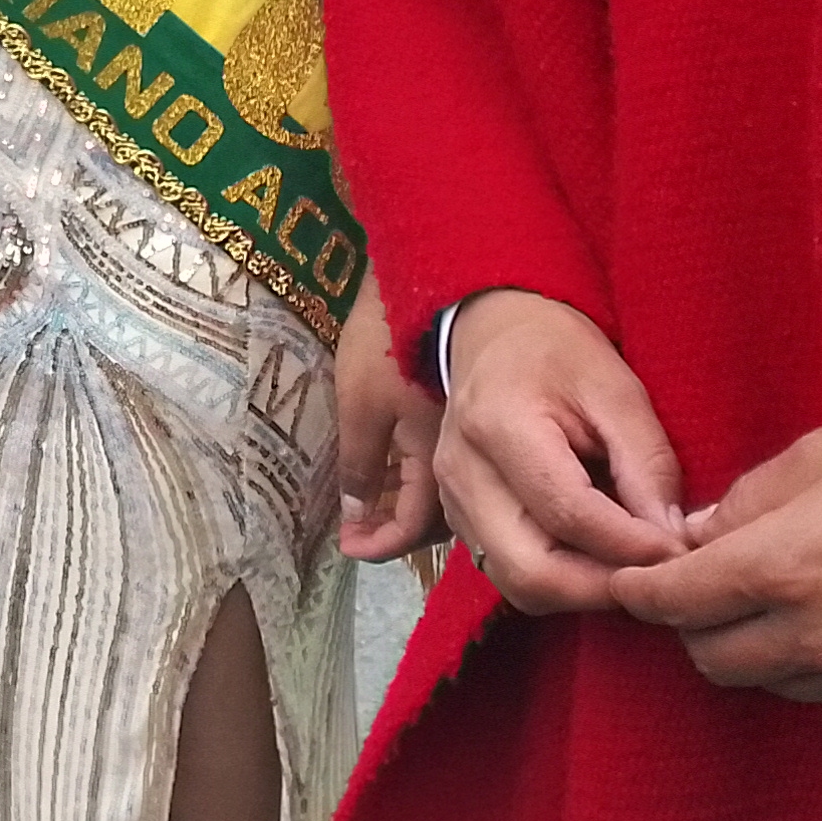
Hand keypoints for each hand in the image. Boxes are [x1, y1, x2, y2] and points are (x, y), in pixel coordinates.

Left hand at [335, 274, 444, 560]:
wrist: (435, 273)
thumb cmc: (388, 338)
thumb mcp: (361, 402)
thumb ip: (361, 463)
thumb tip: (355, 514)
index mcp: (436, 457)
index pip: (415, 527)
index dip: (381, 543)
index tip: (350, 547)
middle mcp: (464, 454)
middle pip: (441, 516)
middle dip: (402, 529)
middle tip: (366, 528)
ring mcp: (471, 431)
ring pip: (452, 488)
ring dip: (416, 503)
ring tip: (380, 502)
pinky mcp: (470, 407)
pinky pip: (457, 460)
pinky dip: (429, 473)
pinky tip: (406, 464)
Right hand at [431, 289, 691, 613]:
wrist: (493, 335)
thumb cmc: (557, 353)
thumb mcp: (616, 389)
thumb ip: (646, 464)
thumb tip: (671, 541)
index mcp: (499, 423)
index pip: (568, 514)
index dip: (631, 546)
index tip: (680, 552)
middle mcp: (463, 471)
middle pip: (530, 570)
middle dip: (602, 588)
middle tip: (655, 577)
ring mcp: (451, 499)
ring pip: (516, 584)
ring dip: (580, 592)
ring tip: (628, 568)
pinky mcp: (455, 518)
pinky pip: (507, 574)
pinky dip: (557, 581)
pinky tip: (593, 557)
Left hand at [606, 422, 821, 706]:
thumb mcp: (819, 455)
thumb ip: (746, 500)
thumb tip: (699, 532)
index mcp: (782, 567)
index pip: (675, 601)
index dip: (638, 592)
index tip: (625, 581)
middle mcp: (814, 634)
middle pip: (709, 659)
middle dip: (688, 625)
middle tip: (695, 586)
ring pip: (765, 683)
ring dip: (745, 649)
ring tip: (759, 602)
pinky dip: (803, 664)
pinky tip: (820, 621)